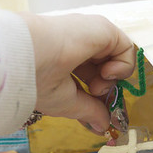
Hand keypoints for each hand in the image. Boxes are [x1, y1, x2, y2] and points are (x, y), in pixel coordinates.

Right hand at [21, 13, 135, 133]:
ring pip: (117, 58)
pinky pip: (127, 48)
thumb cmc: (35, 80)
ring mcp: (90, 34)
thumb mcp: (65, 102)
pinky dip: (123, 66)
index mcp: (64, 59)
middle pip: (105, 68)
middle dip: (107, 89)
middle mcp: (78, 44)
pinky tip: (106, 73)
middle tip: (98, 99)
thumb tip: (104, 124)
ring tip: (95, 87)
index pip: (91, 77)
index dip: (98, 95)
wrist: (25, 59)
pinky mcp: (102, 28)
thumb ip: (89, 110)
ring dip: (112, 79)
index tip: (99, 112)